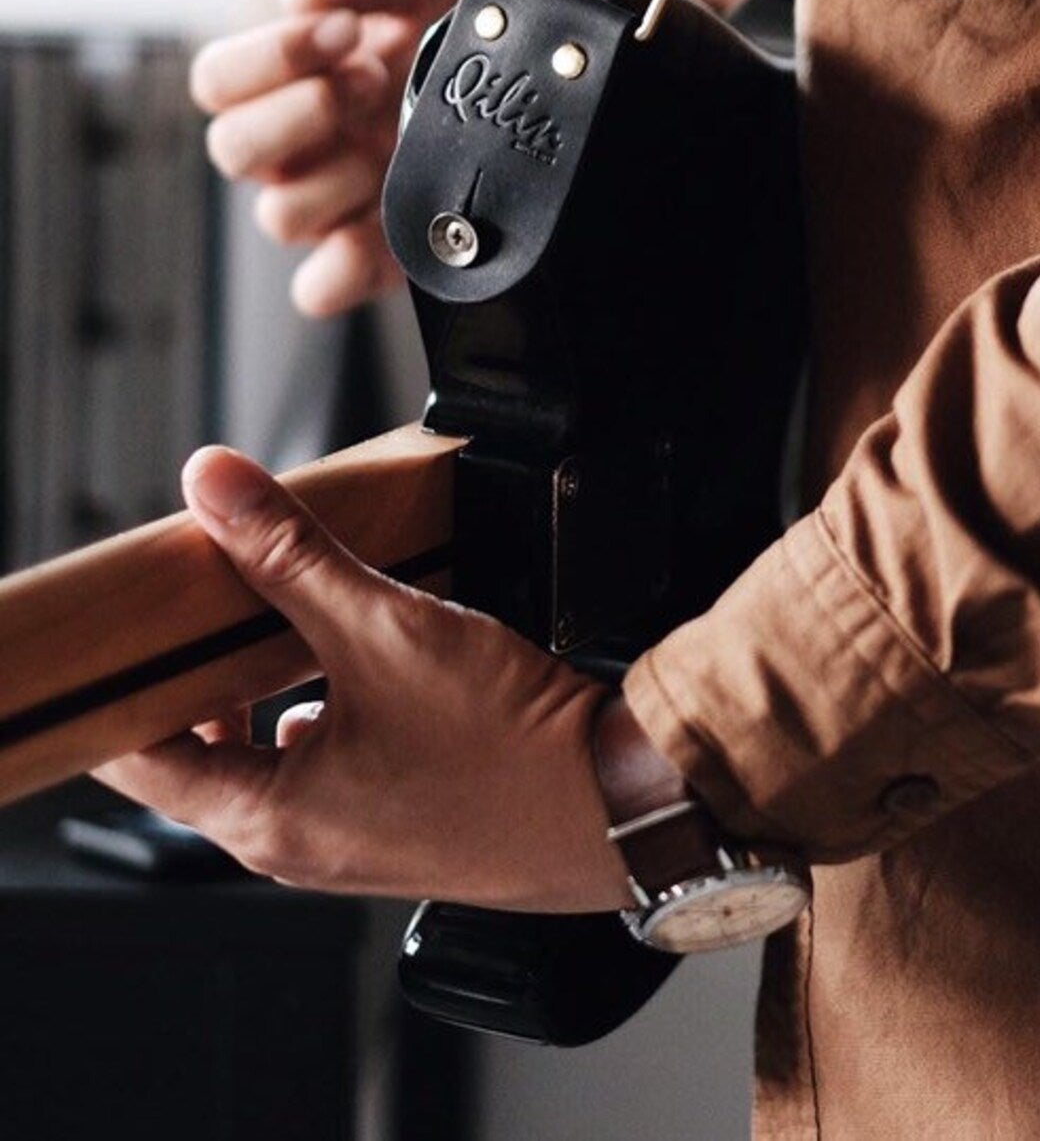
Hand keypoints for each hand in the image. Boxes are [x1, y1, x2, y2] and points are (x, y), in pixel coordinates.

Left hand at [95, 446, 632, 909]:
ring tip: (292, 614)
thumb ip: (291, 553)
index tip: (135, 621)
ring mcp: (349, 842)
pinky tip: (367, 658)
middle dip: (200, 670)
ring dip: (266, 686)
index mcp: (266, 819)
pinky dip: (324, 708)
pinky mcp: (399, 824)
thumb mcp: (384, 627)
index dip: (126, 678)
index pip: (137, 758)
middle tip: (211, 597)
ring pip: (268, 754)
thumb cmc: (511, 746)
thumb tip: (216, 488)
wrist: (619, 800)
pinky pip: (328, 764)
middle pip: (200, 753)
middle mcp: (296, 846)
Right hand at [191, 0, 458, 318]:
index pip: (216, 81)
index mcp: (288, 88)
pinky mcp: (370, 261)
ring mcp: (329, 210)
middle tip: (372, 79)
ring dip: (341, 173)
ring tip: (398, 142)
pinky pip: (317, 289)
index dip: (268, 55)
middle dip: (304, 108)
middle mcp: (296, 152)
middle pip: (231, 149)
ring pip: (279, 216)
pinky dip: (343, 264)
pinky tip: (388, 218)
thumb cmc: (460, 44)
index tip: (342, 28)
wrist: (534, 100)